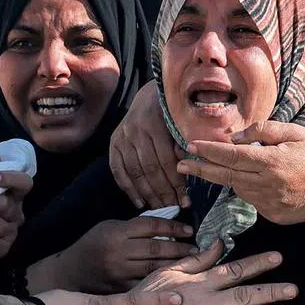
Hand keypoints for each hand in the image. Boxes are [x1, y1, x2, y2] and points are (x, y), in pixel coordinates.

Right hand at [34, 217, 198, 294]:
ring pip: (153, 270)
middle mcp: (118, 252)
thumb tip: (167, 226)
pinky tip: (175, 290)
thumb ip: (133, 228)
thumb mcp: (108, 228)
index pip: (150, 226)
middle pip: (156, 249)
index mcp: (116, 232)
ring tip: (192, 267)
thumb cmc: (92, 246)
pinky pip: (143, 289)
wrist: (69, 272)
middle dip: (180, 249)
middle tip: (197, 251)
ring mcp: (117, 273)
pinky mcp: (117, 291)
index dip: (173, 226)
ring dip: (176, 267)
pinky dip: (160, 289)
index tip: (189, 230)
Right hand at [109, 80, 189, 209]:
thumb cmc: (171, 113)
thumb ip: (183, 144)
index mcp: (155, 125)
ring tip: (160, 208)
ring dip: (148, 194)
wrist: (149, 96)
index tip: (185, 200)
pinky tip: (139, 202)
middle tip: (174, 208)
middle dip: (163, 192)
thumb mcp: (180, 123)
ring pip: (135, 172)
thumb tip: (190, 168)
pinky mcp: (113, 144)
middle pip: (150, 170)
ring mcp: (122, 138)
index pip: (166, 161)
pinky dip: (128, 189)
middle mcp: (135, 131)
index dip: (176, 183)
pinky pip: (118, 171)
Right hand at [118, 240, 296, 304]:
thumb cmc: (145, 297)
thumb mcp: (168, 271)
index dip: (258, 264)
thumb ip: (197, 258)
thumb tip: (219, 243)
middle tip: (294, 289)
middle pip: (245, 296)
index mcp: (199, 283)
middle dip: (271, 291)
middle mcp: (206, 303)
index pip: (234, 270)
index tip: (278, 258)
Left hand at [181, 121, 304, 234]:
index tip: (190, 146)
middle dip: (200, 169)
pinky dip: (248, 189)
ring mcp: (268, 203)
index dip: (208, 151)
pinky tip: (254, 181)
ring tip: (217, 167)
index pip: (230, 156)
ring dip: (227, 178)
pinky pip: (252, 200)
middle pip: (224, 176)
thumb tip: (235, 137)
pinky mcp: (273, 215)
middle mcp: (266, 184)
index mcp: (270, 162)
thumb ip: (263, 131)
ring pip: (237, 188)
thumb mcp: (295, 133)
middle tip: (180, 164)